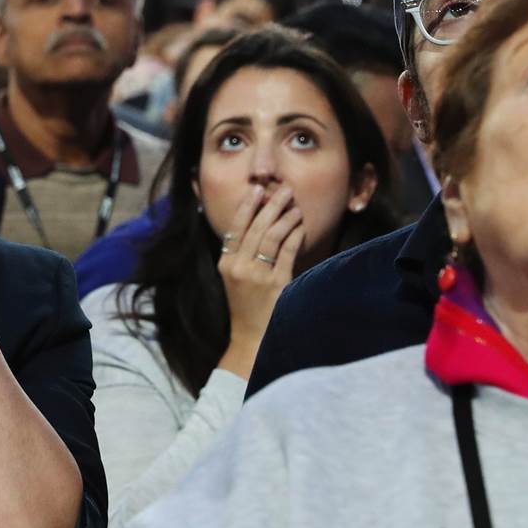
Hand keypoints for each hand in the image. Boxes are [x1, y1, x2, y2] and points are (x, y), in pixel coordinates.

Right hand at [215, 184, 304, 374]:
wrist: (252, 338)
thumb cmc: (246, 306)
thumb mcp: (235, 278)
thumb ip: (241, 253)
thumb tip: (257, 223)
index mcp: (225, 263)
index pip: (235, 228)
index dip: (247, 206)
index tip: (257, 189)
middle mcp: (238, 267)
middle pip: (256, 228)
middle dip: (271, 205)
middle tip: (283, 189)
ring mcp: (257, 276)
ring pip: (271, 237)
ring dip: (285, 218)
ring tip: (295, 205)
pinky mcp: (276, 285)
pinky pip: (286, 253)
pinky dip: (294, 236)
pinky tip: (301, 226)